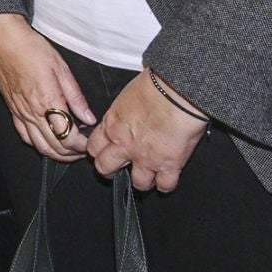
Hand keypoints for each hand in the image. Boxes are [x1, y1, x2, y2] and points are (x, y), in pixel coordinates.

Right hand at [0, 13, 94, 161]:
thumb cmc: (30, 48)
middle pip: (54, 147)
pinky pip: (24, 136)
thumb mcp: (61, 68)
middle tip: (83, 150)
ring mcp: (20, 113)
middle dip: (71, 153)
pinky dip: (37, 145)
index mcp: (48, 101)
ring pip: (38, 146)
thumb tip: (88, 117)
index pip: (68, 136)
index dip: (82, 145)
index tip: (90, 142)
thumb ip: (76, 97)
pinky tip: (45, 141)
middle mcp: (32, 112)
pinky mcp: (12, 110)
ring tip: (68, 150)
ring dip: (56, 154)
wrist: (3, 39)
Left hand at [87, 69, 208, 191]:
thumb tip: (125, 117)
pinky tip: (166, 179)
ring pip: (137, 183)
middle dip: (109, 169)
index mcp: (112, 124)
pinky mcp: (169, 164)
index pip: (93, 146)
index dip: (98, 151)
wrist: (178, 90)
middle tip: (117, 168)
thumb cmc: (155, 85)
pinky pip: (165, 185)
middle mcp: (125, 143)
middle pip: (105, 167)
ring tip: (146, 176)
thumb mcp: (126, 97)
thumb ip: (122, 113)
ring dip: (141, 181)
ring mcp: (146, 157)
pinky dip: (166, 184)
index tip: (102, 152)